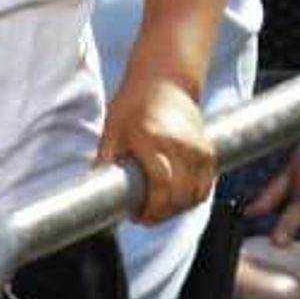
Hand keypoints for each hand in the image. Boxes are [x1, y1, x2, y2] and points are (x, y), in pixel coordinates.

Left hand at [95, 75, 214, 225]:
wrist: (166, 81)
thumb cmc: (134, 103)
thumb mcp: (112, 128)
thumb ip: (105, 160)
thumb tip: (91, 191)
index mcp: (150, 139)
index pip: (159, 186)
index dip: (150, 209)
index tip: (138, 217)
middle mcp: (178, 145)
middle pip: (178, 196)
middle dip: (162, 214)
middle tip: (146, 216)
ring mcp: (196, 148)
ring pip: (194, 195)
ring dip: (178, 209)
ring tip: (160, 207)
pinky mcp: (208, 150)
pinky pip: (205, 186)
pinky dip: (193, 198)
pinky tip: (177, 198)